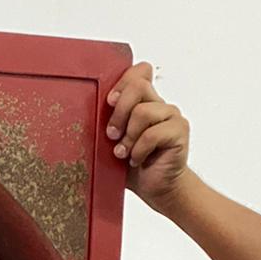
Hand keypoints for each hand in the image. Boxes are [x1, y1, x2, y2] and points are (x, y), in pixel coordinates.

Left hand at [106, 62, 191, 211]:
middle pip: (138, 86)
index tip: (109, 103)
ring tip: (124, 153)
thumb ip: (106, 123)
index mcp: (143, 101)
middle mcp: (159, 104)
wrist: (155, 187)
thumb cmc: (132, 165)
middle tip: (111, 135)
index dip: (122, 82)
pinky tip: (137, 159)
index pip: (139, 72)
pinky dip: (139, 149)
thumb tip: (81, 110)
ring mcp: (171, 116)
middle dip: (119, 112)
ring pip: (143, 112)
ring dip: (128, 136)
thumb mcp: (112, 142)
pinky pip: (153, 133)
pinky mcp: (179, 130)